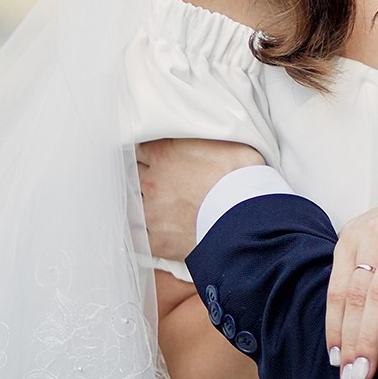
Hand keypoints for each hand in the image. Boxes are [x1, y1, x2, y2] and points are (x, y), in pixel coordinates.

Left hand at [135, 138, 265, 261]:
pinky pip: (139, 237)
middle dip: (142, 178)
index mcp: (165, 155)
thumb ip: (204, 139)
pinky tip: (145, 233)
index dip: (147, 155)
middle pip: (134, 176)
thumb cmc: (241, 179)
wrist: (245, 217)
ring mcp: (153, 212)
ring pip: (132, 205)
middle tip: (154, 181)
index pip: (141, 150)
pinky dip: (140, 235)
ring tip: (150, 206)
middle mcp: (153, 182)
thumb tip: (204, 137)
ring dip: (138, 204)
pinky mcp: (159, 240)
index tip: (151, 158)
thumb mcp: (226, 143)